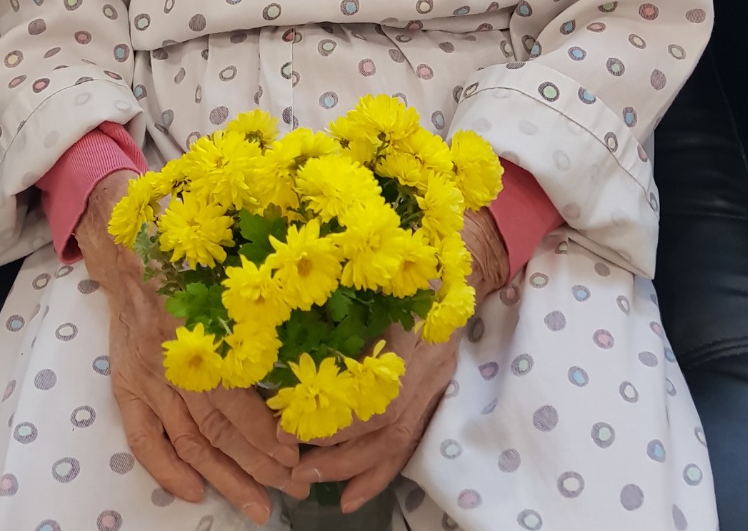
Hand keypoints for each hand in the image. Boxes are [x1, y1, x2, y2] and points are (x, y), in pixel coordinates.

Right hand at [76, 171, 299, 524]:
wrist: (128, 251)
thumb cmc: (192, 257)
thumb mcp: (229, 271)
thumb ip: (262, 302)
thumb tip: (319, 323)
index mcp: (201, 327)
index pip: (235, 395)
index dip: (266, 429)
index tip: (298, 451)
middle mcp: (173, 359)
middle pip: (218, 428)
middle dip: (258, 464)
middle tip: (293, 489)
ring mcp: (147, 377)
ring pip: (188, 441)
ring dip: (224, 477)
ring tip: (257, 505)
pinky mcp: (126, 386)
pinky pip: (143, 439)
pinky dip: (166, 471)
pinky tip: (194, 493)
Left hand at [285, 209, 510, 512]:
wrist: (464, 254)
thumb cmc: (408, 252)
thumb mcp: (375, 271)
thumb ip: (342, 300)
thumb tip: (282, 324)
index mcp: (413, 328)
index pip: (375, 392)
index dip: (332, 417)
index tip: (288, 425)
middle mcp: (429, 362)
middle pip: (386, 425)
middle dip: (337, 453)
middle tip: (292, 466)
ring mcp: (437, 380)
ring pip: (399, 440)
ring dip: (353, 468)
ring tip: (309, 482)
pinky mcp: (437, 391)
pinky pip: (410, 441)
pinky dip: (380, 472)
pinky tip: (351, 496)